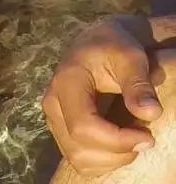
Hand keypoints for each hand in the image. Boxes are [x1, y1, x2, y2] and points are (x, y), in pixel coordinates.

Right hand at [42, 17, 162, 177]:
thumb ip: (138, 84)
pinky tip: (120, 142)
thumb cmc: (115, 47)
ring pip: (79, 159)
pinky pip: (80, 159)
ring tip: (132, 138)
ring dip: (112, 159)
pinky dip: (104, 160)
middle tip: (144, 136)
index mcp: (66, 82)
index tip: (147, 136)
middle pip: (80, 149)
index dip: (116, 141)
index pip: (83, 126)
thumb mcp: (130, 57)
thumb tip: (150, 112)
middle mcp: (52, 102)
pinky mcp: (60, 129)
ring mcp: (54, 118)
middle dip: (118, 152)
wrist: (98, 43)